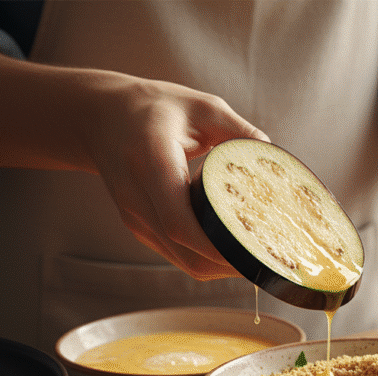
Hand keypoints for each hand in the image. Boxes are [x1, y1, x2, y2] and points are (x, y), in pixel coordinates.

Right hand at [0, 46, 266, 279]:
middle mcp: (138, 198)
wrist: (100, 119)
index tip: (255, 248)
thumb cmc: (155, 109)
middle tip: (273, 257)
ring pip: (186, 262)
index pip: (179, 221)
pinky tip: (239, 249)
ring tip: (263, 256)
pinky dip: (212, 260)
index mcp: (150, 161)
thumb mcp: (202, 107)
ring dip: (226, 267)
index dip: (217, 244)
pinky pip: (181, 257)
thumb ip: (241, 132)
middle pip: (186, 250)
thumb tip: (278, 159)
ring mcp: (136, 219)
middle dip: (232, 262)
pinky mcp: (142, 229)